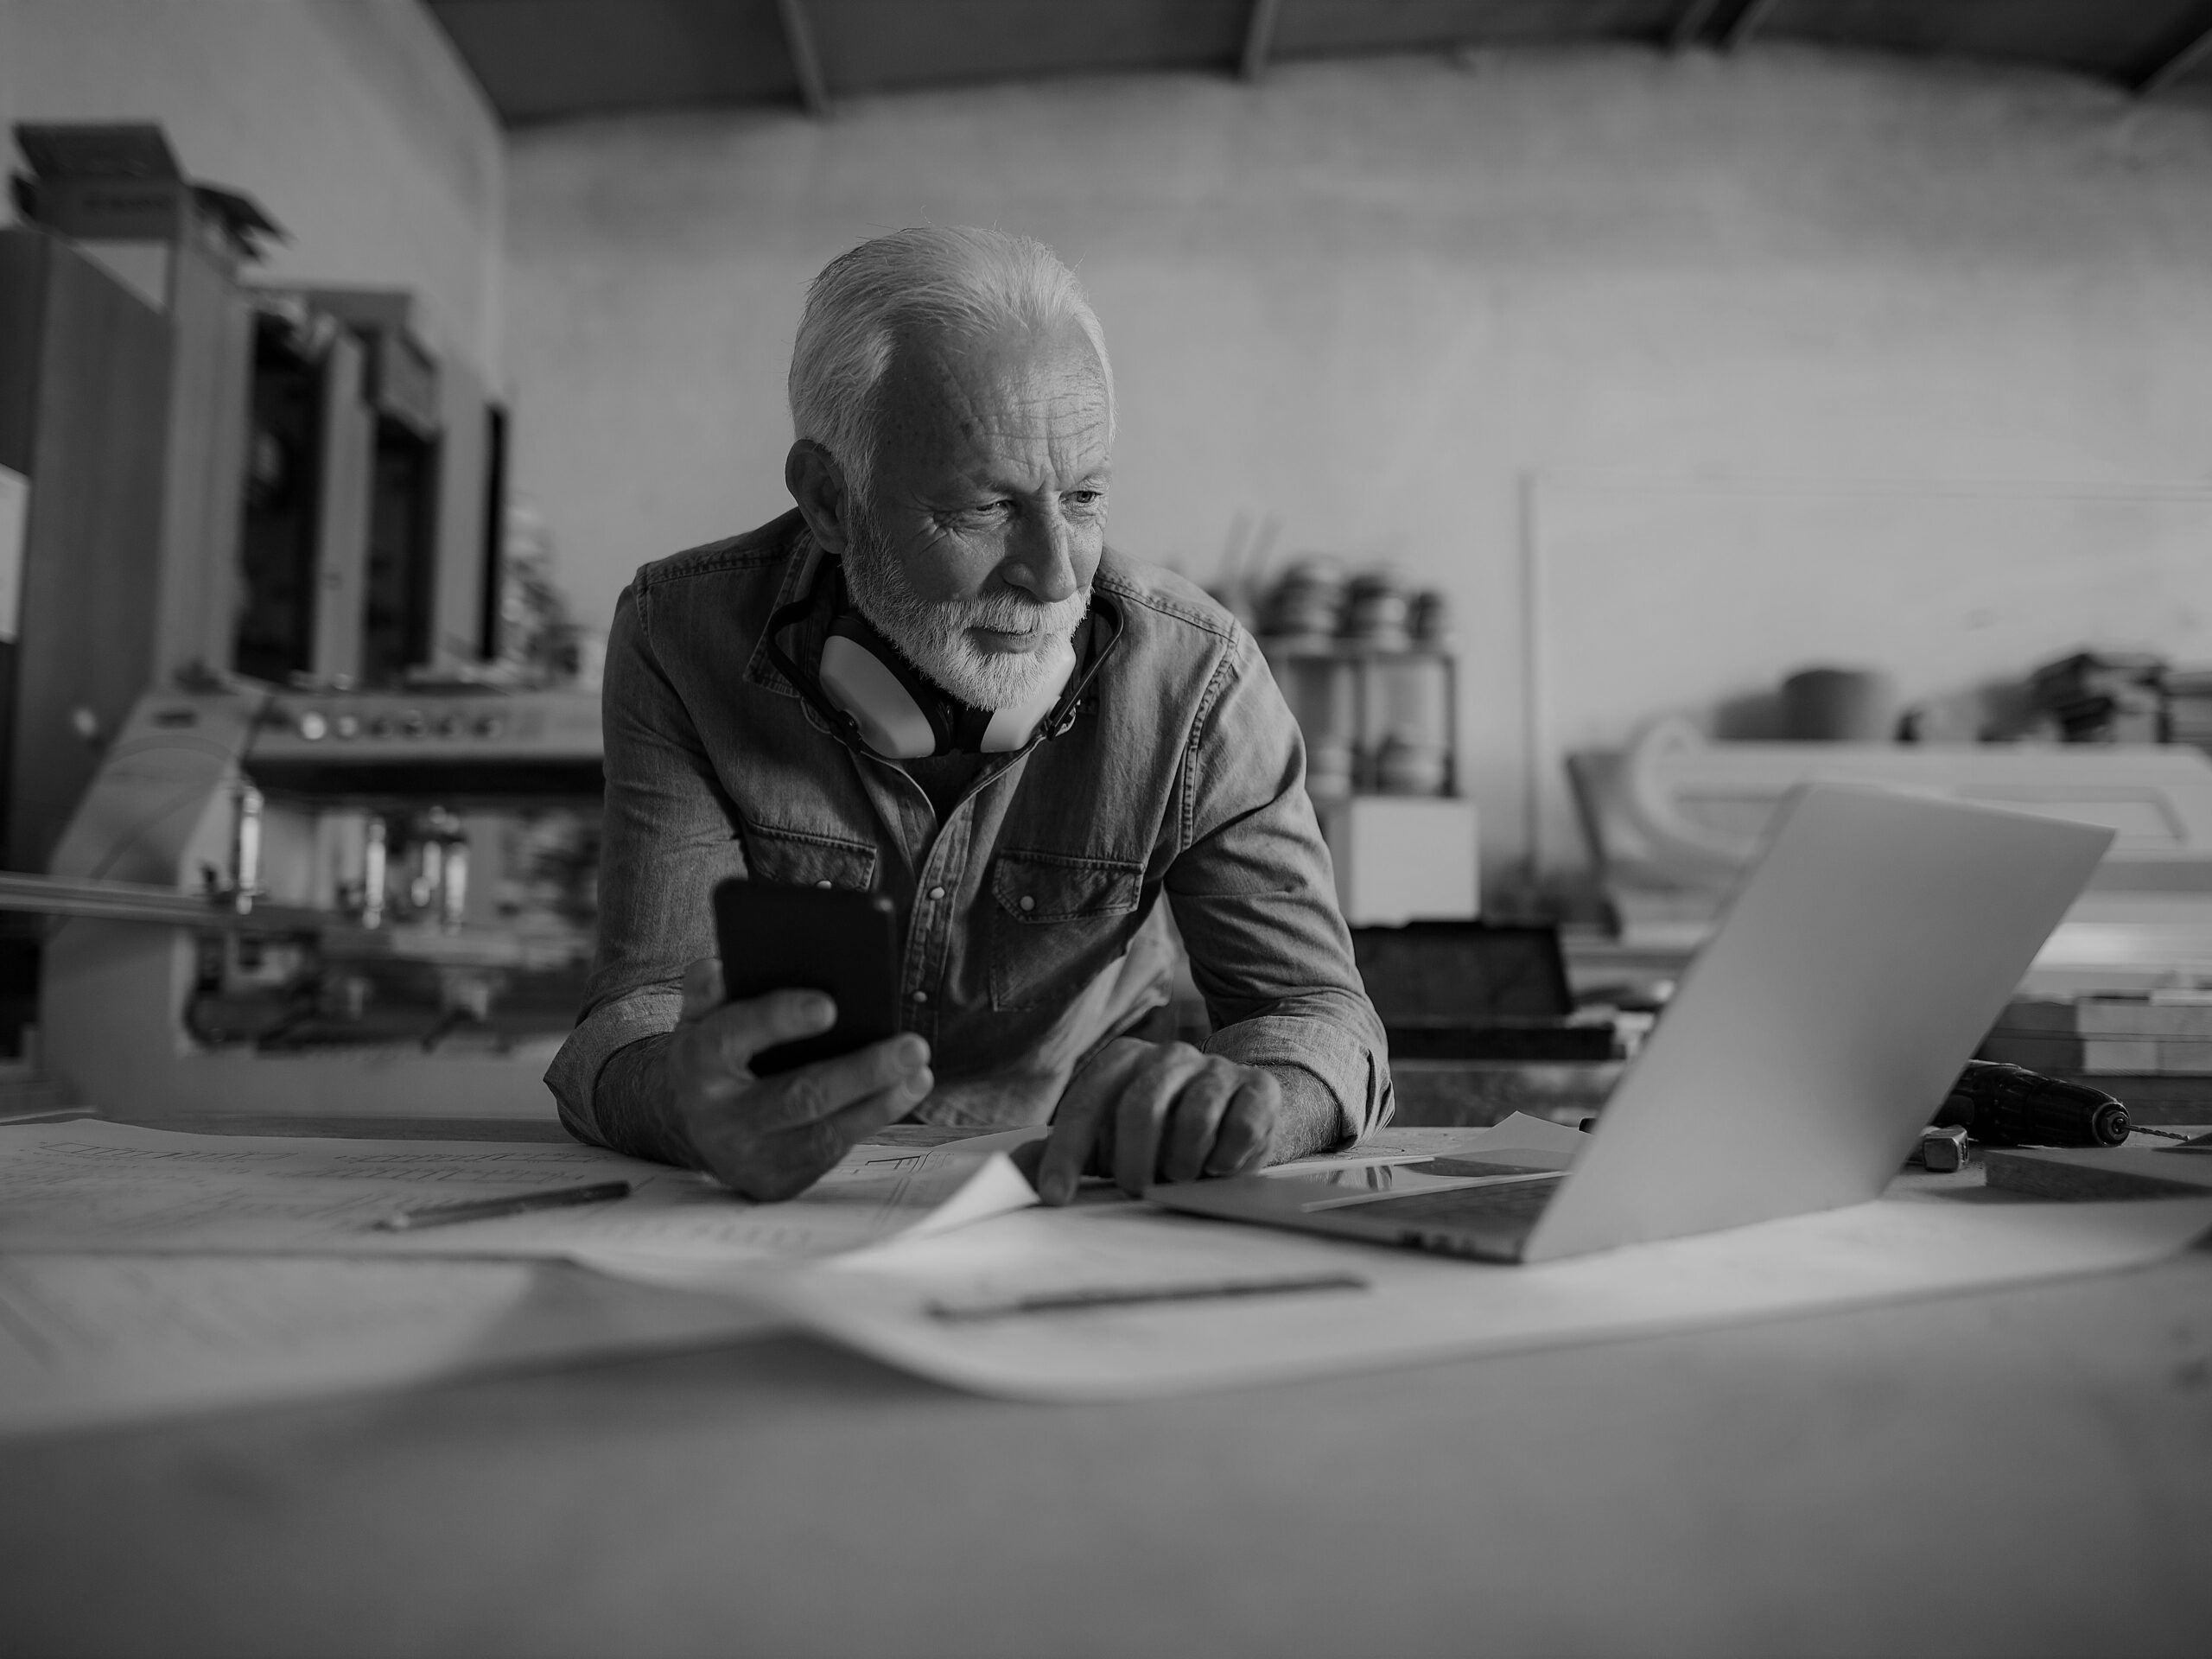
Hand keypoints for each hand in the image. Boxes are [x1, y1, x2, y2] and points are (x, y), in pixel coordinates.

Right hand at [665, 958, 933, 1201]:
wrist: (696, 1129)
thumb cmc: (716, 1057)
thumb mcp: (702, 1018)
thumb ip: (709, 989)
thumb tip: (720, 966)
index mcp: (697, 1063)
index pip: (733, 1036)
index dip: (779, 1019)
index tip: (829, 1006)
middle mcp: (719, 1117)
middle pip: (798, 1096)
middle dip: (861, 1072)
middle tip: (913, 1046)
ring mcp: (747, 1158)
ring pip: (824, 1133)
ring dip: (880, 1103)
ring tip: (919, 1071)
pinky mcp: (774, 1184)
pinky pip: (830, 1154)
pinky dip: (869, 1122)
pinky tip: (901, 1093)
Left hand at [1033, 1037, 1281, 1205]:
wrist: (1239, 1116)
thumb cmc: (1160, 1136)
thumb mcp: (1107, 1143)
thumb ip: (1058, 1156)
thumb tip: (1007, 1177)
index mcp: (1122, 1061)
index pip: (1087, 1104)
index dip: (1068, 1154)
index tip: (1056, 1197)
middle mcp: (1168, 1055)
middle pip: (1141, 1109)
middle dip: (1133, 1164)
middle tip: (1135, 1189)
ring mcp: (1216, 1068)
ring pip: (1193, 1120)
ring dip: (1182, 1165)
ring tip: (1180, 1175)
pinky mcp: (1259, 1088)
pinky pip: (1239, 1127)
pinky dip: (1225, 1159)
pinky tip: (1219, 1164)